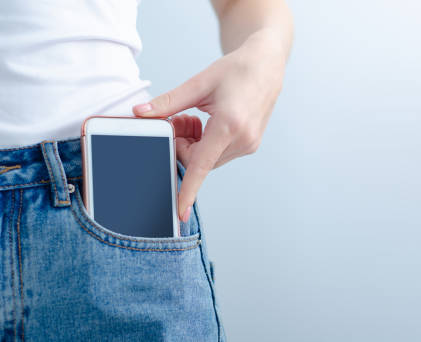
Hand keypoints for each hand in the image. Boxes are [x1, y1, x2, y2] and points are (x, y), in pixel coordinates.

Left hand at [133, 33, 286, 221]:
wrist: (267, 65)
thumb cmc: (236, 70)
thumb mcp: (199, 83)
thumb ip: (168, 102)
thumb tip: (141, 113)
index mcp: (229, 124)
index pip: (201, 165)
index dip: (188, 190)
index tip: (180, 212)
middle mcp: (242, 139)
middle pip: (199, 161)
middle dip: (183, 146)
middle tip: (180, 120)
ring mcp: (249, 144)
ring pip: (209, 159)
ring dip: (195, 144)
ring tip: (196, 117)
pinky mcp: (250, 144)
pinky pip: (220, 154)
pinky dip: (208, 144)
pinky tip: (208, 122)